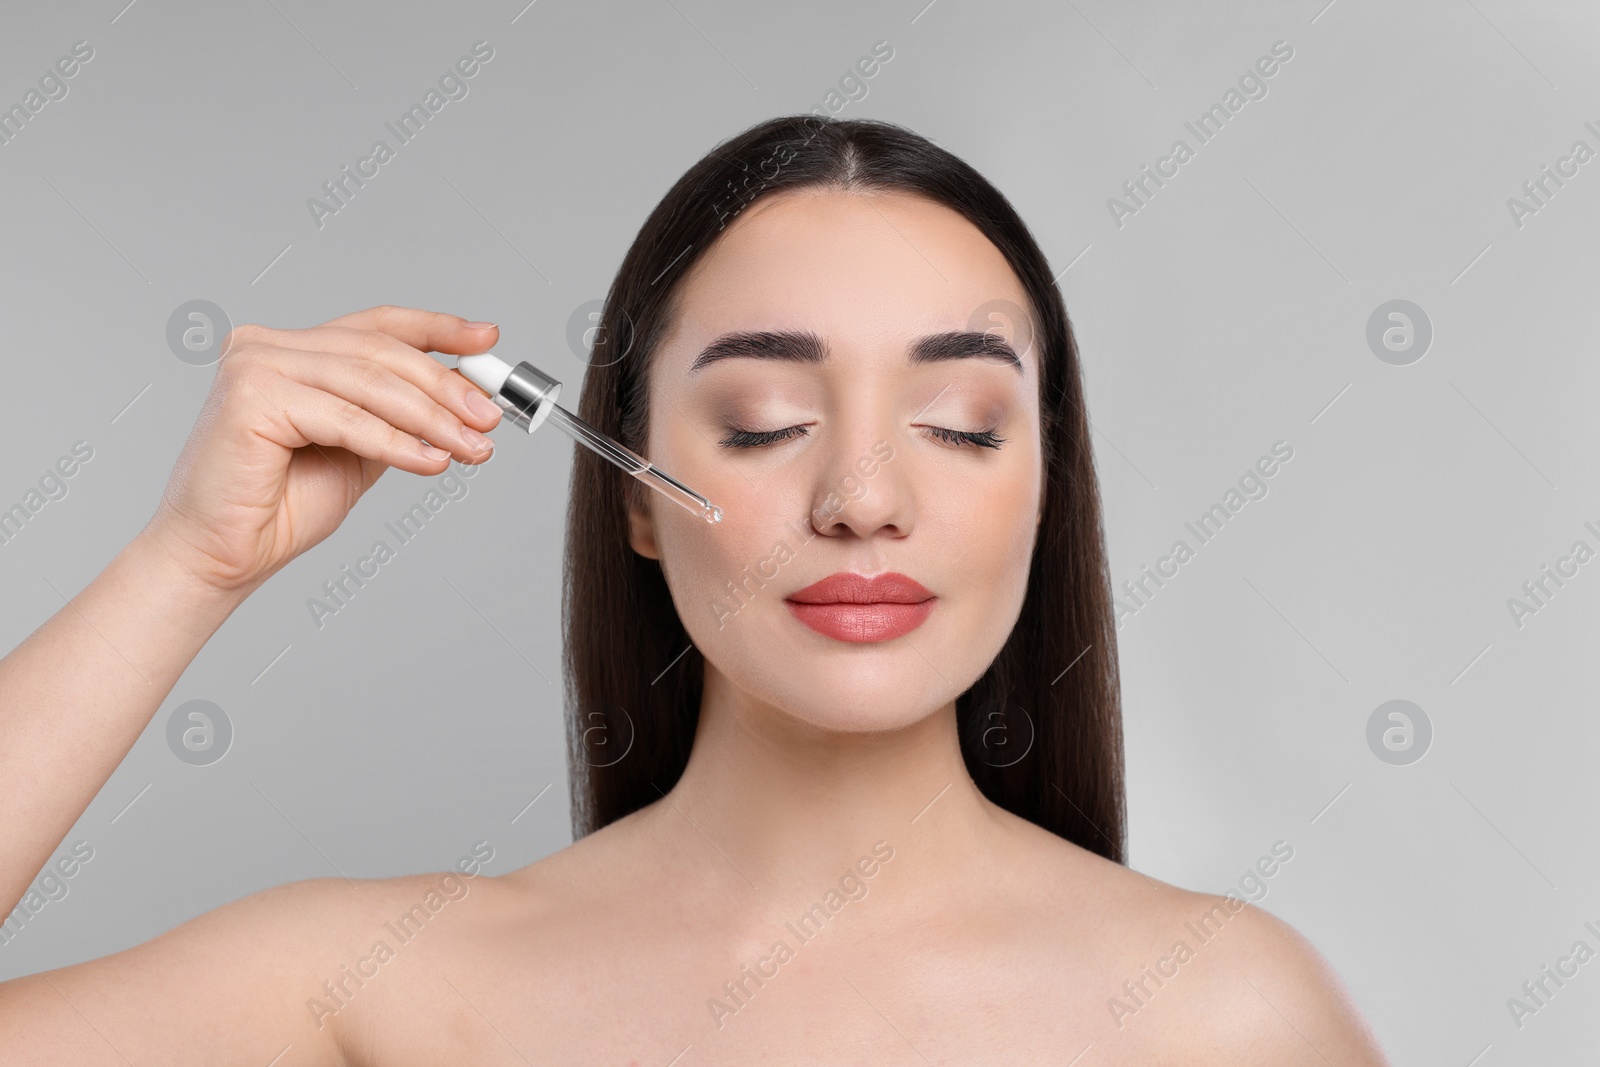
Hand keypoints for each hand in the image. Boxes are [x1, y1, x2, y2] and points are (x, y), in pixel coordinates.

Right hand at [141, 305, 502, 595]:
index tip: (488, 340)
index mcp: (292, 350)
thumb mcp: (362, 449)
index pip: (376, 325)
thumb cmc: (279, 507)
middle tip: (490, 418)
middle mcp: (268, 346)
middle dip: (446, 387)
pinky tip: (431, 462)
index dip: (437, 329)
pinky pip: (346, 418)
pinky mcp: (250, 397)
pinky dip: (396, 443)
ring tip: (472, 448)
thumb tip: (465, 392)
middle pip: (379, 352)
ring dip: (432, 419)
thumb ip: (401, 415)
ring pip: (369, 384)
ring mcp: (255, 365)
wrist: (223, 557)